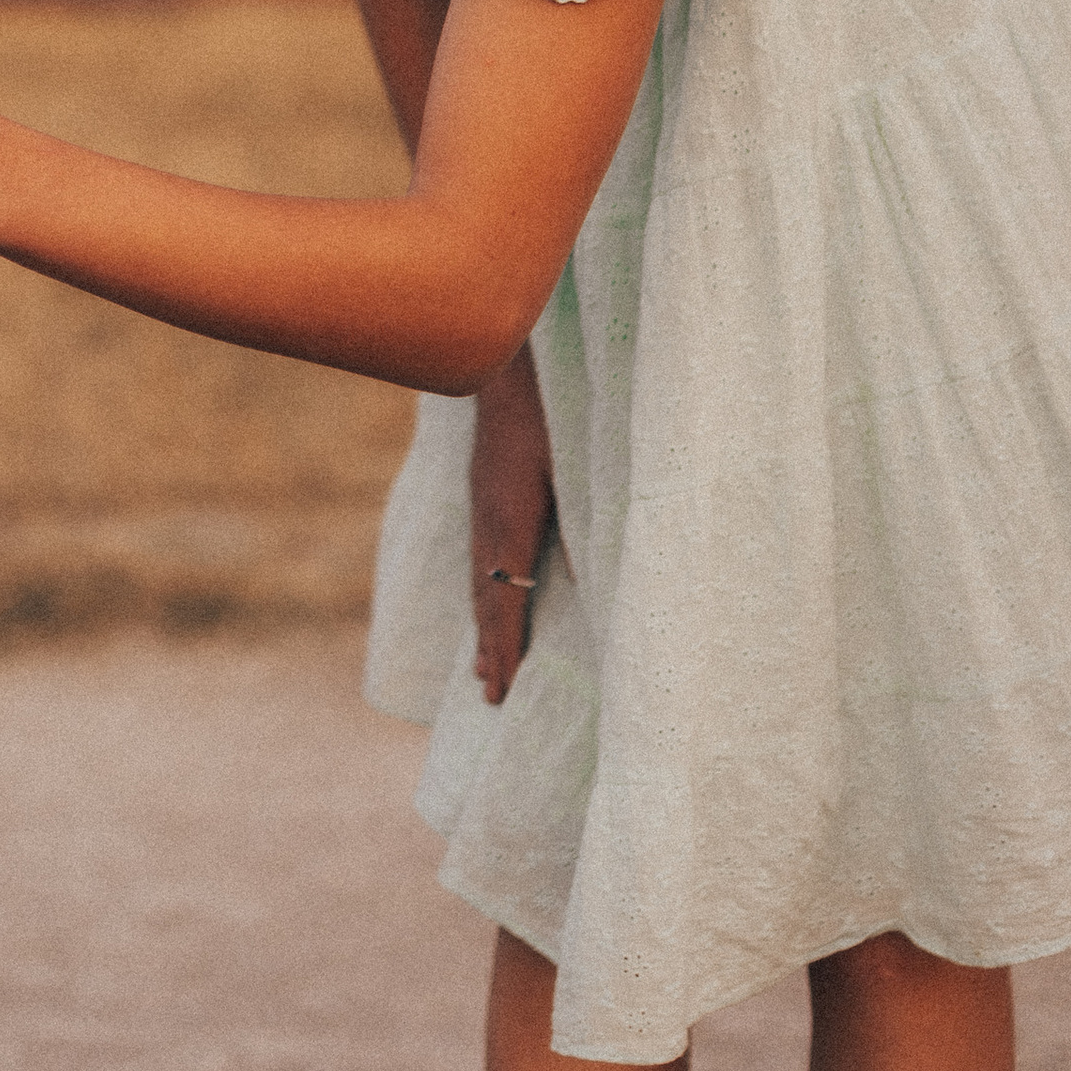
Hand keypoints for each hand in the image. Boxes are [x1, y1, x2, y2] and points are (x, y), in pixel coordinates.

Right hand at [469, 342, 554, 703]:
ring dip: (481, 627)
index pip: (506, 596)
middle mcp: (488, 524)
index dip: (506, 644)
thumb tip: (593, 580)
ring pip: (477, 582)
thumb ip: (584, 520)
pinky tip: (484, 602)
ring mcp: (480, 512)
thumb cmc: (547, 416)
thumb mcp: (574, 467)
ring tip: (481, 666)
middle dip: (490, 649)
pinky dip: (479, 594)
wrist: (503, 375)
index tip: (504, 685)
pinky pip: (477, 560)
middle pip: (485, 599)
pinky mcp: (481, 500)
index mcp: (512, 521)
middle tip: (490, 695)